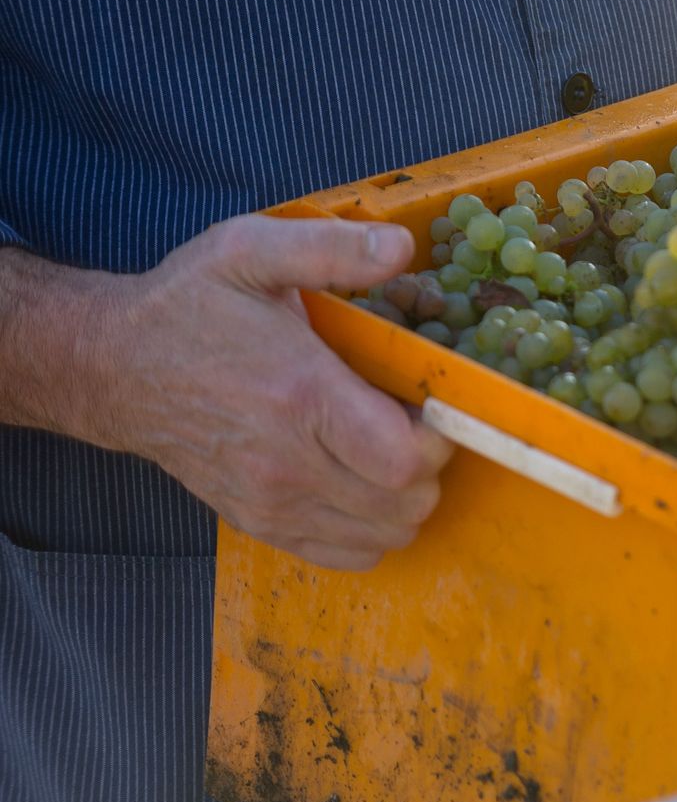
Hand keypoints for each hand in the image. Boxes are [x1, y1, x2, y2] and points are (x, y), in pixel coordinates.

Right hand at [104, 216, 452, 569]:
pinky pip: (348, 554)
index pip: (406, 460)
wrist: (112, 368)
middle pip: (405, 504)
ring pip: (385, 535)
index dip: (439, 436)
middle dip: (429, 465)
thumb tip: (402, 247)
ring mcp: (272, 501)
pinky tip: (360, 482)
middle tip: (411, 423)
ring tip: (385, 450)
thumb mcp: (250, 251)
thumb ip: (331, 248)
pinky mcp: (259, 522)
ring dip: (405, 498)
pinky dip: (372, 527)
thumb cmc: (187, 307)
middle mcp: (288, 463)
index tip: (427, 403)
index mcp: (301, 397)